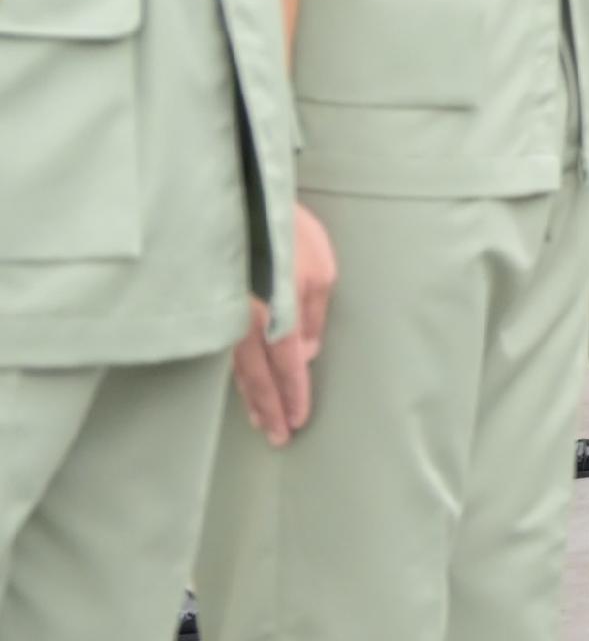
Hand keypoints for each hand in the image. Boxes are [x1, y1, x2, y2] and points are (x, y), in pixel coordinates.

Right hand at [228, 202, 338, 443]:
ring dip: (252, 398)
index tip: (296, 422)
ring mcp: (226, 316)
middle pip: (257, 378)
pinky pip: (226, 350)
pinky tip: (242, 386)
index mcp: (275, 313)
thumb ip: (314, 316)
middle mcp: (245, 322)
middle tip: (278, 439)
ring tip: (261, 422)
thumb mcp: (320, 270)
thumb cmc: (288, 232)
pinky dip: (237, 373)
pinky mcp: (216, 307)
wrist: (241, 201)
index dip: (292, 396)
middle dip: (269, 410)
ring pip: (238, 368)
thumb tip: (307, 355)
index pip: (286, 367)